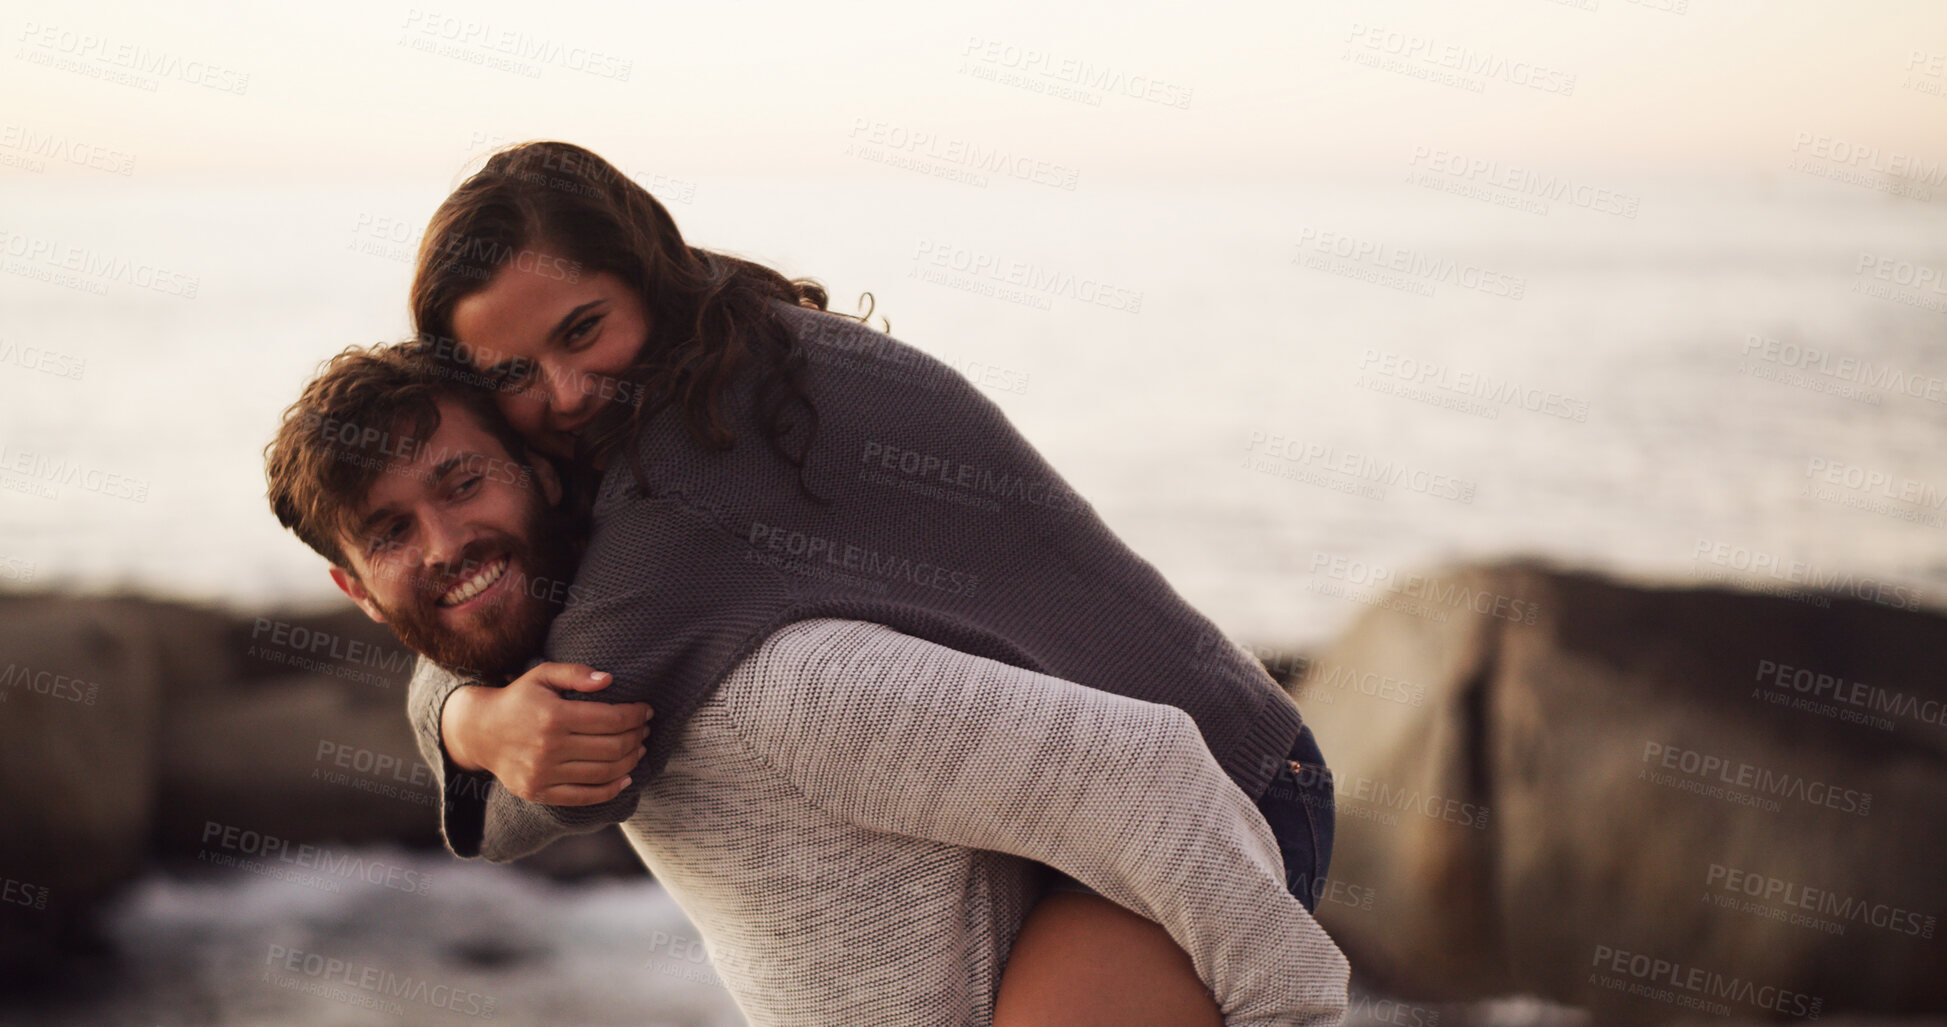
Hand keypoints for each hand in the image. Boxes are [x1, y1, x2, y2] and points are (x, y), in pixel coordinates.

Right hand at [441, 663, 650, 804]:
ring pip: (604, 773)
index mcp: (553, 716)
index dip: (636, 715)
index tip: (647, 711)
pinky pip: (585, 796)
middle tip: (645, 730)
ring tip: (639, 749)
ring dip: (630, 761)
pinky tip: (625, 777)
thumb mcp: (543, 675)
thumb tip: (610, 679)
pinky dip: (611, 790)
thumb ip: (576, 673)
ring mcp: (543, 773)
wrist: (480, 731)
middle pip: (613, 747)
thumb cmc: (519, 698)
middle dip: (638, 737)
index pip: (612, 719)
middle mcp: (549, 747)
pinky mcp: (539, 792)